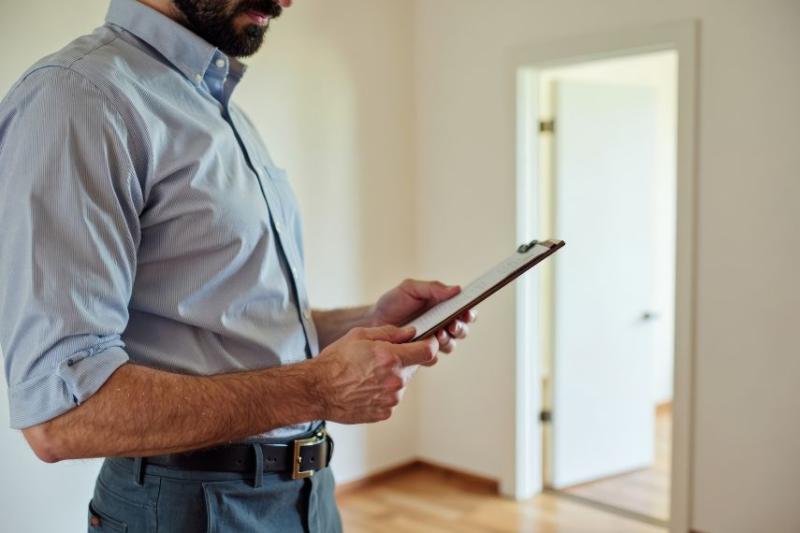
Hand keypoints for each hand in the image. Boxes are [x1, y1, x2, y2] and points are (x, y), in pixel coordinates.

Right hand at [311, 325, 438, 423]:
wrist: (317, 390)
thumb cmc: (335, 361)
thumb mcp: (360, 335)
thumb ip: (390, 332)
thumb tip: (411, 332)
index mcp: (391, 358)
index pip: (428, 351)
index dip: (430, 344)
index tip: (427, 342)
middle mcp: (395, 380)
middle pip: (413, 367)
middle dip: (402, 360)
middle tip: (380, 359)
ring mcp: (391, 399)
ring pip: (401, 384)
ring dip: (391, 377)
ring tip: (367, 375)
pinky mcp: (384, 412)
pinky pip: (391, 399)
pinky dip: (382, 392)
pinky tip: (364, 388)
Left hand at [369, 279, 476, 353]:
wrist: (373, 320)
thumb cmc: (394, 302)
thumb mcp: (411, 288)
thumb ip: (433, 288)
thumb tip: (457, 289)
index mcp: (444, 308)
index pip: (465, 312)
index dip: (469, 313)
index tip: (466, 312)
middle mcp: (443, 325)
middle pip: (462, 331)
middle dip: (459, 329)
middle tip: (451, 325)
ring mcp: (433, 341)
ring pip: (450, 345)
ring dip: (447, 341)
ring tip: (437, 334)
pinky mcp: (422, 354)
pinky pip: (432, 357)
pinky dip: (431, 353)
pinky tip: (423, 348)